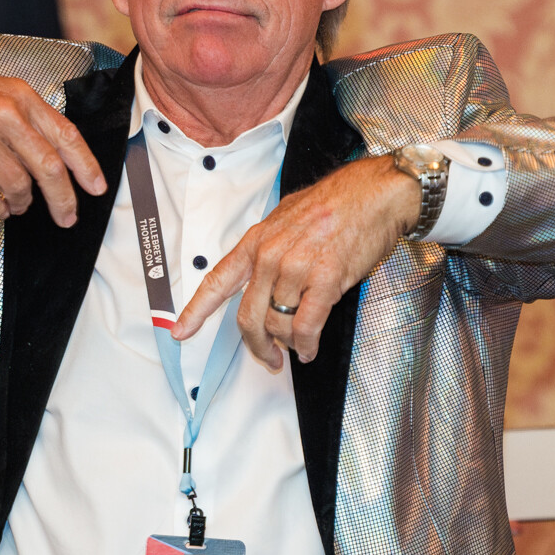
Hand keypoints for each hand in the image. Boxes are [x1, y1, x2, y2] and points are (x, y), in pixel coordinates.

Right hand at [0, 50, 104, 225]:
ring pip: (17, 185)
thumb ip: (29, 118)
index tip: (98, 188)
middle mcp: (3, 114)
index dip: (86, 165)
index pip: (65, 135)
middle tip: (67, 217)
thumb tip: (59, 157)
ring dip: (21, 203)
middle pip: (48, 167)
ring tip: (18, 204)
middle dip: (63, 199)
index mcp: (21, 96)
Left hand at [171, 155, 418, 371]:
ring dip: (289, 342)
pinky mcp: (324, 280)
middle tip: (269, 359)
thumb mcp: (286, 219)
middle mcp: (270, 256)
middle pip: (248, 316)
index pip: (218, 281)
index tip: (181, 332)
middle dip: (257, 345)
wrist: (373, 195)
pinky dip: (306, 344)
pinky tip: (309, 348)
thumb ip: (269, 249)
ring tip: (300, 344)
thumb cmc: (335, 205)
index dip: (196, 311)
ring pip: (279, 323)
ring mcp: (296, 268)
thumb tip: (263, 282)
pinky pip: (306, 325)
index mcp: (256, 241)